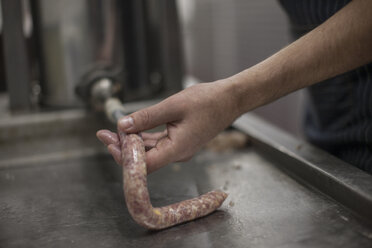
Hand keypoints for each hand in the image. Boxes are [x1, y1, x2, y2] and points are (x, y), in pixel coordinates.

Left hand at [96, 81, 240, 172]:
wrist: (230, 99)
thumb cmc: (207, 101)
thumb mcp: (173, 106)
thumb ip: (147, 117)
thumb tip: (122, 126)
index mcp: (177, 149)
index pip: (144, 164)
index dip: (124, 156)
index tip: (109, 142)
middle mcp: (177, 153)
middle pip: (144, 159)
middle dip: (123, 147)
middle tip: (104, 134)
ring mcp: (178, 148)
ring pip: (149, 151)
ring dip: (132, 142)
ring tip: (113, 131)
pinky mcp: (179, 141)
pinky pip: (157, 143)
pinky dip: (143, 137)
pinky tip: (132, 129)